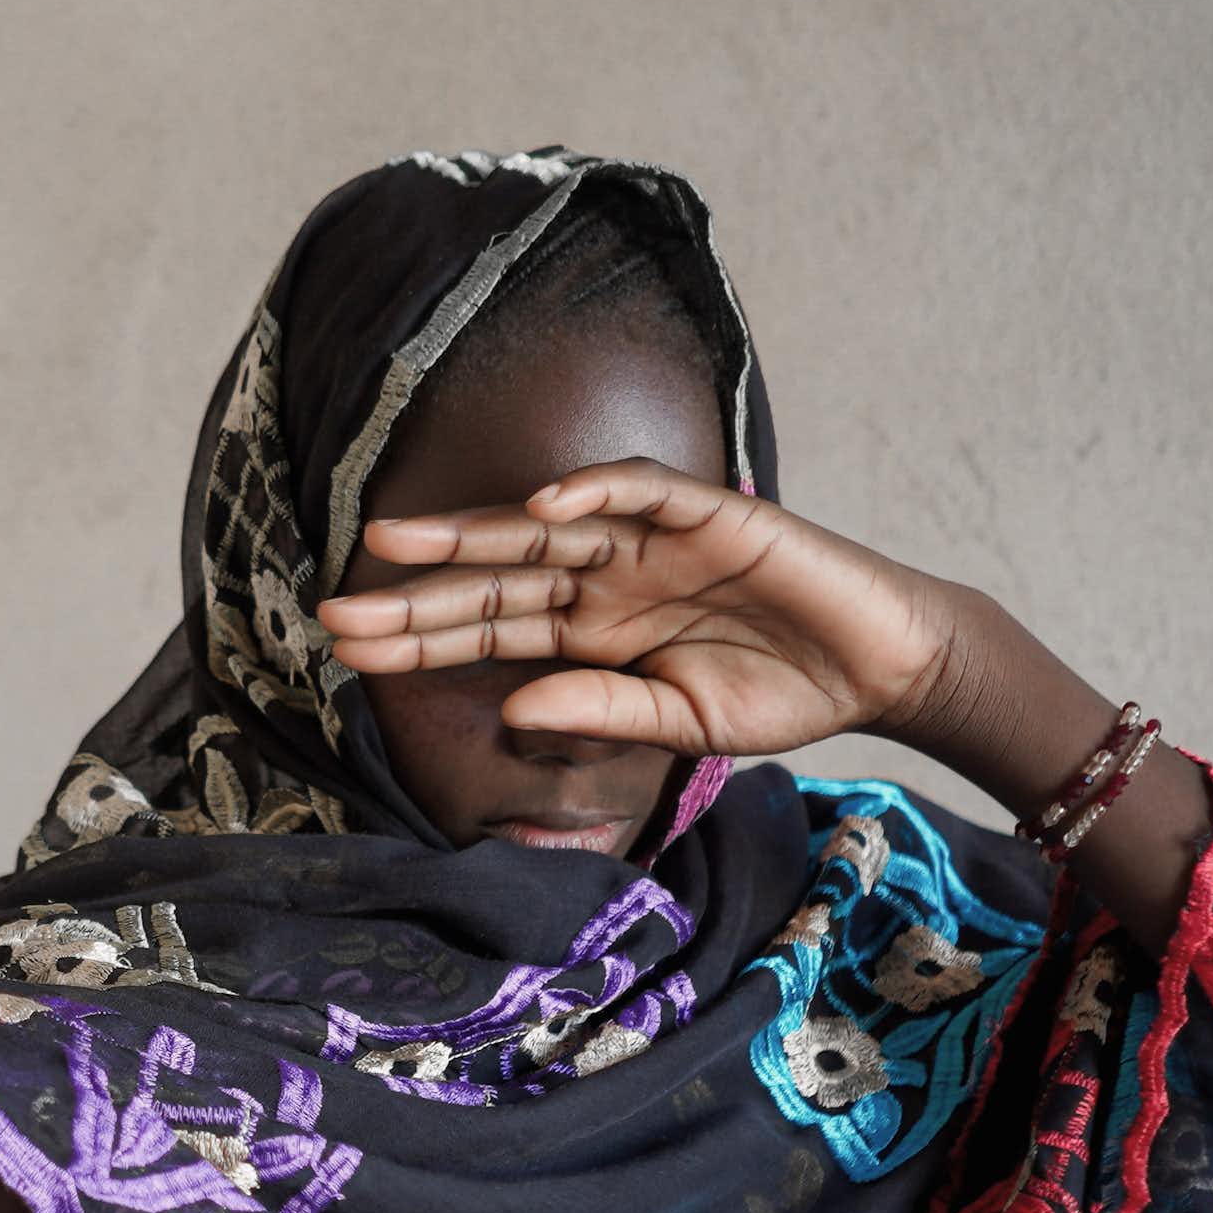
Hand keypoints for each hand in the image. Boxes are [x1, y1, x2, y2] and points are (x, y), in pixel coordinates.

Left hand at [315, 460, 964, 756]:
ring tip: (396, 538)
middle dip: (415, 593)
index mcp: (589, 632)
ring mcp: (651, 543)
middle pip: (493, 579)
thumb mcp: (676, 723)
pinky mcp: (710, 515)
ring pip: (544, 527)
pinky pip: (643, 490)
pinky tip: (542, 498)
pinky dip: (595, 488)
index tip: (344, 652)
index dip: (418, 638)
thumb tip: (511, 715)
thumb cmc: (778, 691)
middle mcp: (604, 580)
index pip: (486, 631)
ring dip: (471, 530)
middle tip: (333, 607)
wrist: (880, 667)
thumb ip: (597, 713)